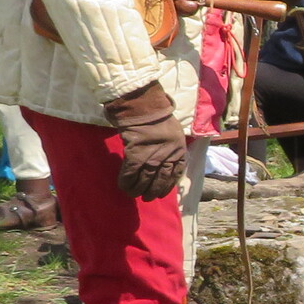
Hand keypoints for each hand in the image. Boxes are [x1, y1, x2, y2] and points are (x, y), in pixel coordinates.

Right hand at [104, 80, 187, 199]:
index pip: (176, 174)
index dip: (168, 186)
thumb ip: (171, 147)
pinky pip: (130, 175)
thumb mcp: (174, 131)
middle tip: (147, 197)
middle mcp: (168, 157)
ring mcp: (152, 158)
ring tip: (135, 194)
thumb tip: (164, 161)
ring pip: (145, 181)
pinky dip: (126, 183)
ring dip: (139, 190)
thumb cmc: (157, 115)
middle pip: (161, 180)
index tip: (162, 192)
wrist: (143, 106)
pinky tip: (124, 187)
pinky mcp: (136, 156)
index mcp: (179, 150)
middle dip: (153, 192)